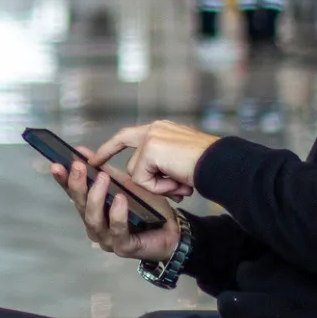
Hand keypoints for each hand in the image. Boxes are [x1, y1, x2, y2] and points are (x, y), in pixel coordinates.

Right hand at [52, 156, 179, 261]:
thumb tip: (81, 151)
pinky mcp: (123, 247)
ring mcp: (106, 238)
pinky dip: (117, 214)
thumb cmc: (146, 208)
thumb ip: (103, 170)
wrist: (172, 230)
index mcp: (91, 209)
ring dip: (96, 197)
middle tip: (79, 166)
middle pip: (80, 205)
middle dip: (78, 185)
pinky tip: (120, 199)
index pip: (72, 194)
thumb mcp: (123, 184)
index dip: (63, 179)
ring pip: (93, 219)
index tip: (57, 164)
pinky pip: (117, 230)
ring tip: (102, 178)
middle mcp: (94, 225)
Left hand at [94, 121, 221, 198]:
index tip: (94, 159)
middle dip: (137, 177)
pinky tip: (177, 183)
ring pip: (137, 173)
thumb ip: (159, 166)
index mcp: (162, 130)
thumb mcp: (178, 166)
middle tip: (133, 179)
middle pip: (131, 160)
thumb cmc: (208, 169)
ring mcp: (151, 137)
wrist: (222, 166)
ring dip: (157, 186)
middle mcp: (155, 129)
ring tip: (180, 184)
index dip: (110, 148)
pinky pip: (143, 179)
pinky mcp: (151, 149)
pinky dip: (159, 187)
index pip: (128, 136)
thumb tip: (142, 179)